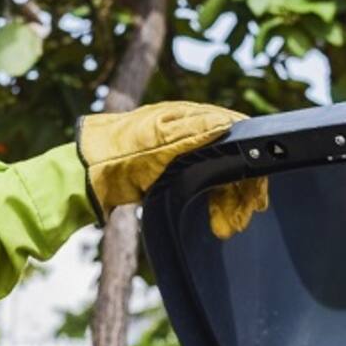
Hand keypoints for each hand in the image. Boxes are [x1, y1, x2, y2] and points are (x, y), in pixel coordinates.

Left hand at [78, 101, 268, 238]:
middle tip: (243, 219)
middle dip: (241, 191)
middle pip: (233, 160)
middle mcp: (192, 132)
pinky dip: (217, 205)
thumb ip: (192, 131)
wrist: (88, 173)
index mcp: (190, 117)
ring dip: (231, 203)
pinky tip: (219, 222)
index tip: (257, 192)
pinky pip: (208, 187)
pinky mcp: (177, 172)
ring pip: (222, 178)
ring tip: (229, 228)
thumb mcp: (158, 141)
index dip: (251, 164)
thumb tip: (226, 123)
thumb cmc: (121, 154)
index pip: (237, 134)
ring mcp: (186, 153)